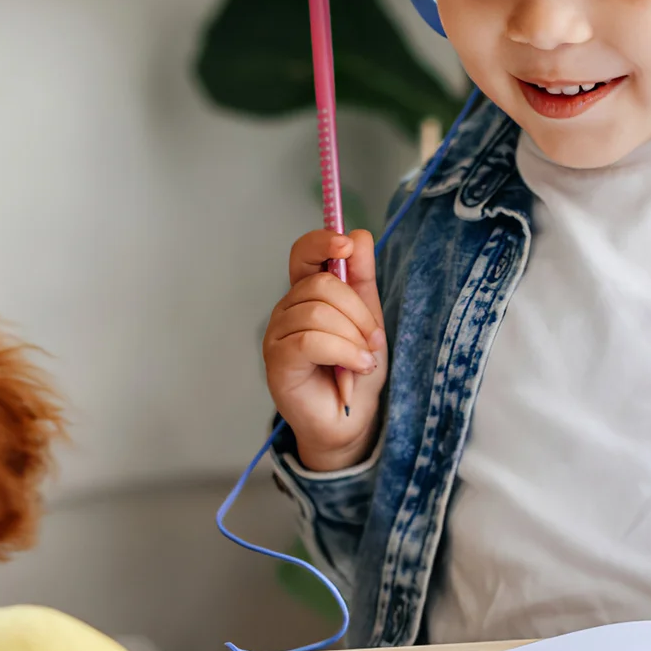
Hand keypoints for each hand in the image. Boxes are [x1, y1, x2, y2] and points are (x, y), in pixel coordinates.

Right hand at [263, 229, 387, 472]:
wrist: (351, 416)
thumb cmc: (355, 367)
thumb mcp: (367, 316)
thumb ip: (362, 277)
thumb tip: (359, 235)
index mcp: (307, 293)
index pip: (303, 253)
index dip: (322, 242)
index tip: (346, 246)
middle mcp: (287, 308)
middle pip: (321, 284)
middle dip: (359, 311)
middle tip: (374, 340)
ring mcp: (277, 334)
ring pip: (318, 312)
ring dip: (354, 337)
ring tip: (365, 359)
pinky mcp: (277, 360)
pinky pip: (311, 340)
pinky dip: (344, 353)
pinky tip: (358, 366)